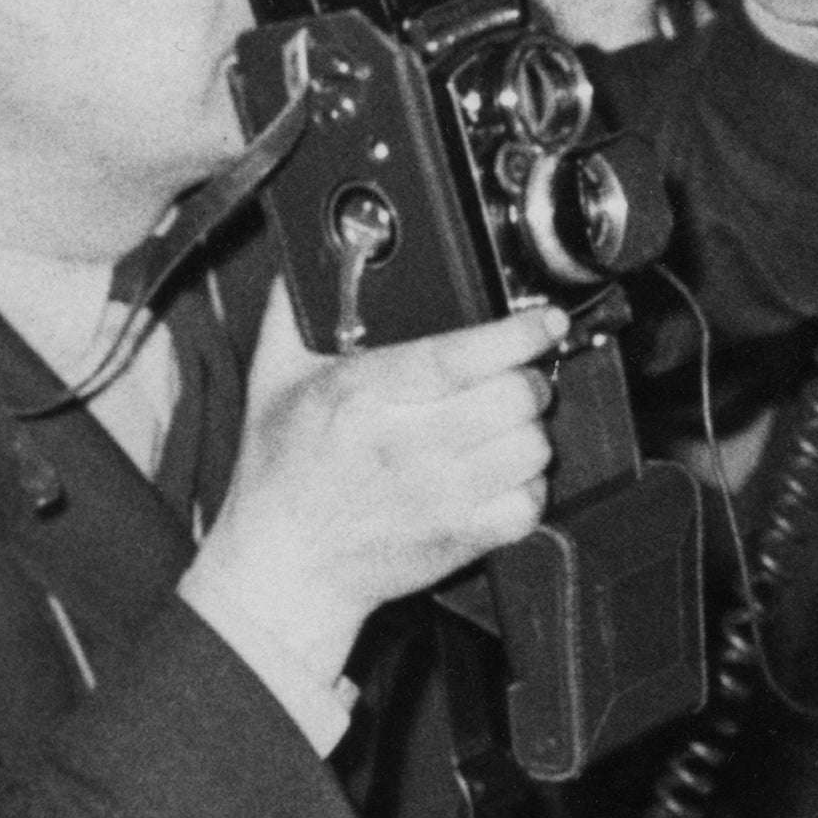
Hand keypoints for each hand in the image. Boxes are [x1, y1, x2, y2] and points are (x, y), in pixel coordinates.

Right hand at [188, 288, 570, 682]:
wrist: (284, 567)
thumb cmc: (282, 471)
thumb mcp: (274, 379)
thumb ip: (299, 310)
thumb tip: (322, 250)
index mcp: (363, 397)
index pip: (462, 356)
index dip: (517, 334)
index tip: (543, 321)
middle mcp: (406, 445)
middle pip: (515, 396)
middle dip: (529, 378)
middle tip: (516, 376)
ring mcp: (439, 496)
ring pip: (533, 447)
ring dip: (532, 430)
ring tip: (507, 425)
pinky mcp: (461, 537)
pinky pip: (531, 503)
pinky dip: (530, 486)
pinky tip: (504, 475)